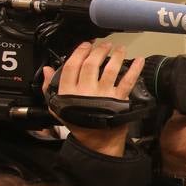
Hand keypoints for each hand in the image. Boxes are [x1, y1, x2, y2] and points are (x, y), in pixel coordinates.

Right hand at [42, 41, 144, 156]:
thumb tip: (46, 69)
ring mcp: (104, 95)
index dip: (79, 52)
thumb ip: (49, 87)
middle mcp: (86, 91)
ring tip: (119, 48)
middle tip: (104, 45)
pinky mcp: (119, 99)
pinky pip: (127, 82)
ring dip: (115, 56)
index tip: (86, 45)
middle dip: (98, 51)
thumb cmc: (78, 122)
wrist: (96, 140)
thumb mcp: (57, 106)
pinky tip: (139, 60)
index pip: (71, 66)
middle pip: (91, 65)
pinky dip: (134, 70)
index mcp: (69, 92)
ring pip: (109, 70)